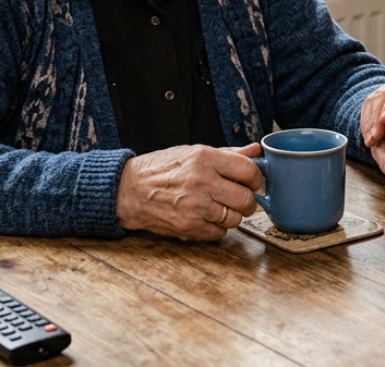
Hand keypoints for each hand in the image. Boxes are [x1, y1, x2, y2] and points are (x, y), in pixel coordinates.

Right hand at [115, 143, 262, 240]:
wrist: (128, 190)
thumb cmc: (161, 169)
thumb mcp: (192, 152)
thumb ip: (228, 153)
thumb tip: (256, 150)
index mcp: (204, 158)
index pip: (248, 171)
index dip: (256, 178)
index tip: (253, 181)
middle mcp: (201, 182)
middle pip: (246, 199)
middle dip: (248, 200)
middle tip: (240, 198)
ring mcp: (195, 207)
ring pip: (235, 219)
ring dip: (231, 215)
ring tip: (219, 207)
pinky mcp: (188, 227)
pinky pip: (219, 233)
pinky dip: (217, 228)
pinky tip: (206, 217)